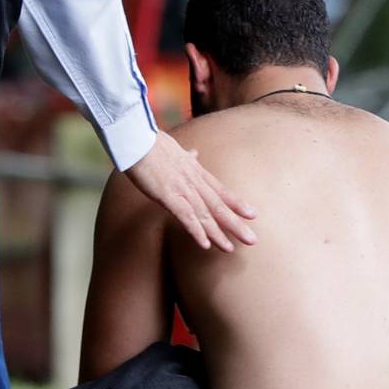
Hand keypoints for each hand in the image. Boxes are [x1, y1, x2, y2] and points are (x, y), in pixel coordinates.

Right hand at [124, 131, 256, 251]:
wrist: (137, 140)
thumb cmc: (151, 143)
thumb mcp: (175, 148)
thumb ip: (186, 155)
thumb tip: (194, 153)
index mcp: (195, 170)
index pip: (220, 190)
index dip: (236, 203)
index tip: (252, 214)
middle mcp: (194, 181)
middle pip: (218, 206)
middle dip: (235, 224)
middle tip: (252, 240)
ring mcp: (182, 188)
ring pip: (205, 214)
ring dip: (218, 233)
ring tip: (230, 249)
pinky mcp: (168, 195)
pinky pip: (186, 216)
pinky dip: (196, 231)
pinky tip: (205, 244)